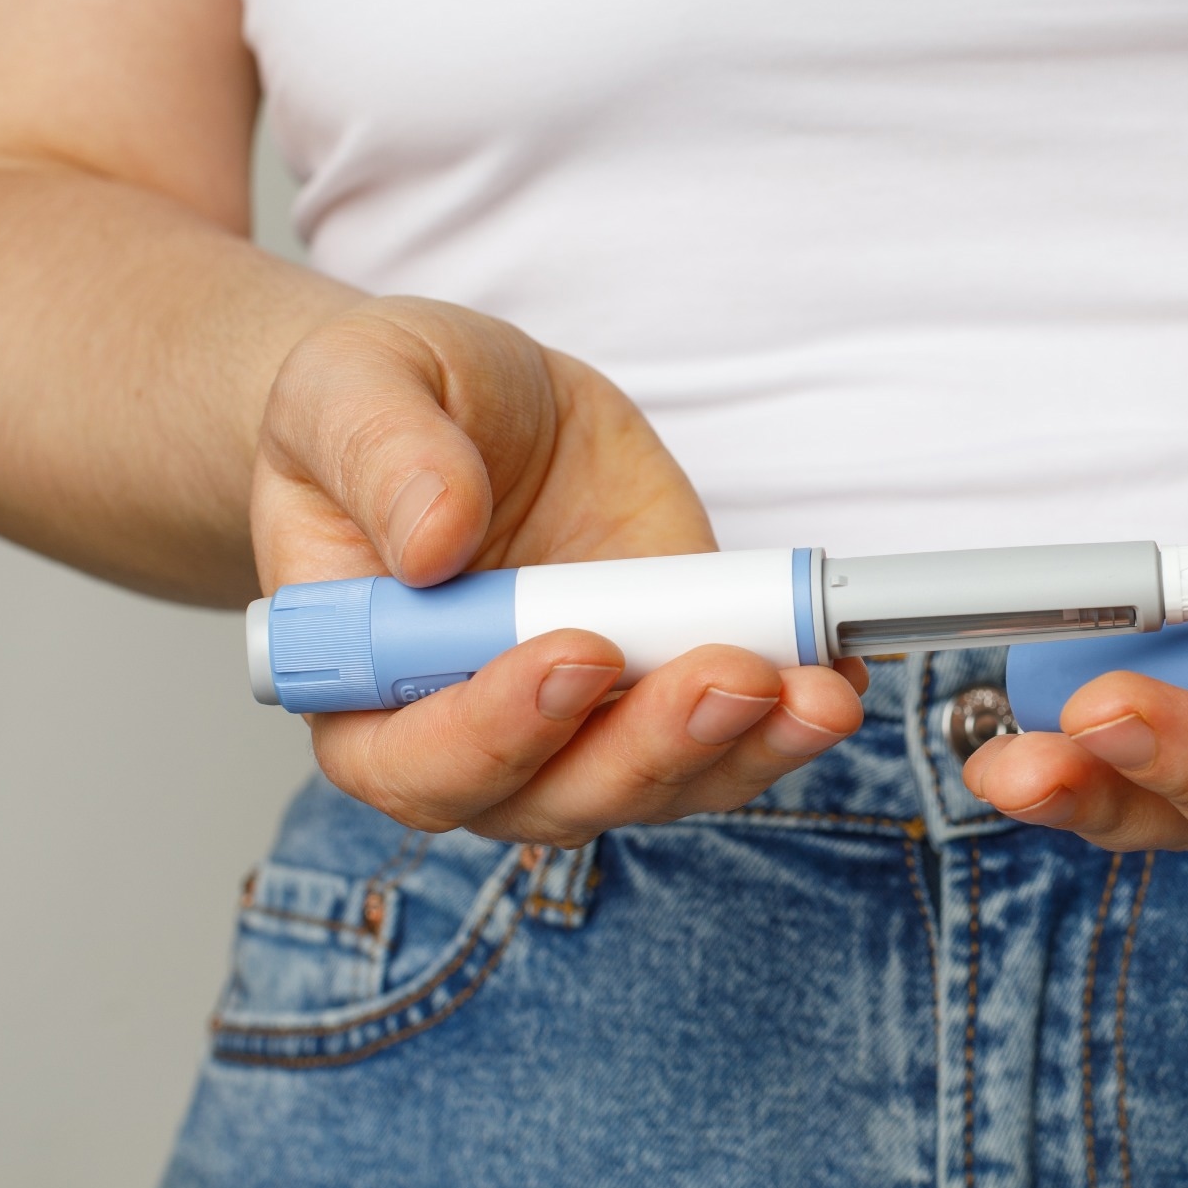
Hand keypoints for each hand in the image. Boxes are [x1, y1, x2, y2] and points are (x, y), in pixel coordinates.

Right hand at [252, 297, 865, 846]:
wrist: (469, 403)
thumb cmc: (381, 411)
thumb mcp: (352, 390)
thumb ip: (383, 458)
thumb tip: (434, 541)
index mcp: (364, 690)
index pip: (416, 760)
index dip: (497, 732)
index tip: (579, 656)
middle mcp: (474, 737)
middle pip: (558, 797)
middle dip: (652, 747)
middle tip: (730, 676)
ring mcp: (582, 723)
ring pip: (661, 783)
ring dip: (744, 749)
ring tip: (813, 690)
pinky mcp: (666, 684)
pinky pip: (732, 733)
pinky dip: (791, 716)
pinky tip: (834, 673)